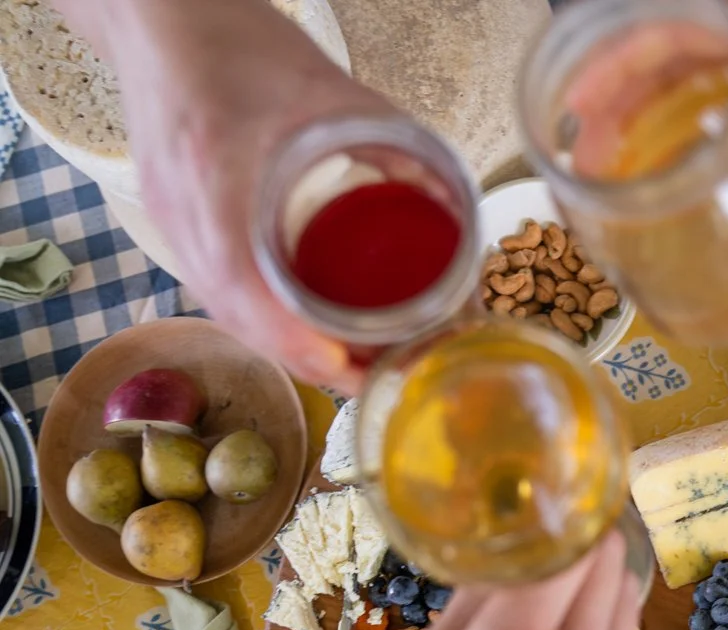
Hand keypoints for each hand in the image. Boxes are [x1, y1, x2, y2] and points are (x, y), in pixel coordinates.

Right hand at [60, 0, 394, 391]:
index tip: (343, 367)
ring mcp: (169, 217)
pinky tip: (305, 325)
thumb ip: (391, 141)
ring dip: (286, 345)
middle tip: (373, 376)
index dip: (292, 338)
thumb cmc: (237, 43)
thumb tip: (449, 202)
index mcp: (216, 173)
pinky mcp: (171, 219)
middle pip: (237, 315)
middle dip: (306, 357)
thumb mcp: (328, 88)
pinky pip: (214, 288)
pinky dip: (263, 318)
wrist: (157, 15)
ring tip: (351, 361)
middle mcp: (182, 207)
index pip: (242, 283)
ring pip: (225, 309)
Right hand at [339, 533, 640, 629]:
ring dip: (602, 569)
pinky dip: (600, 618)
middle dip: (588, 529)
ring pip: (625, 597)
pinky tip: (567, 621)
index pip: (570, 542)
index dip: (566, 503)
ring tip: (569, 555)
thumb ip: (478, 593)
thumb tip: (505, 538)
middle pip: (610, 560)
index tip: (553, 479)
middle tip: (565, 507)